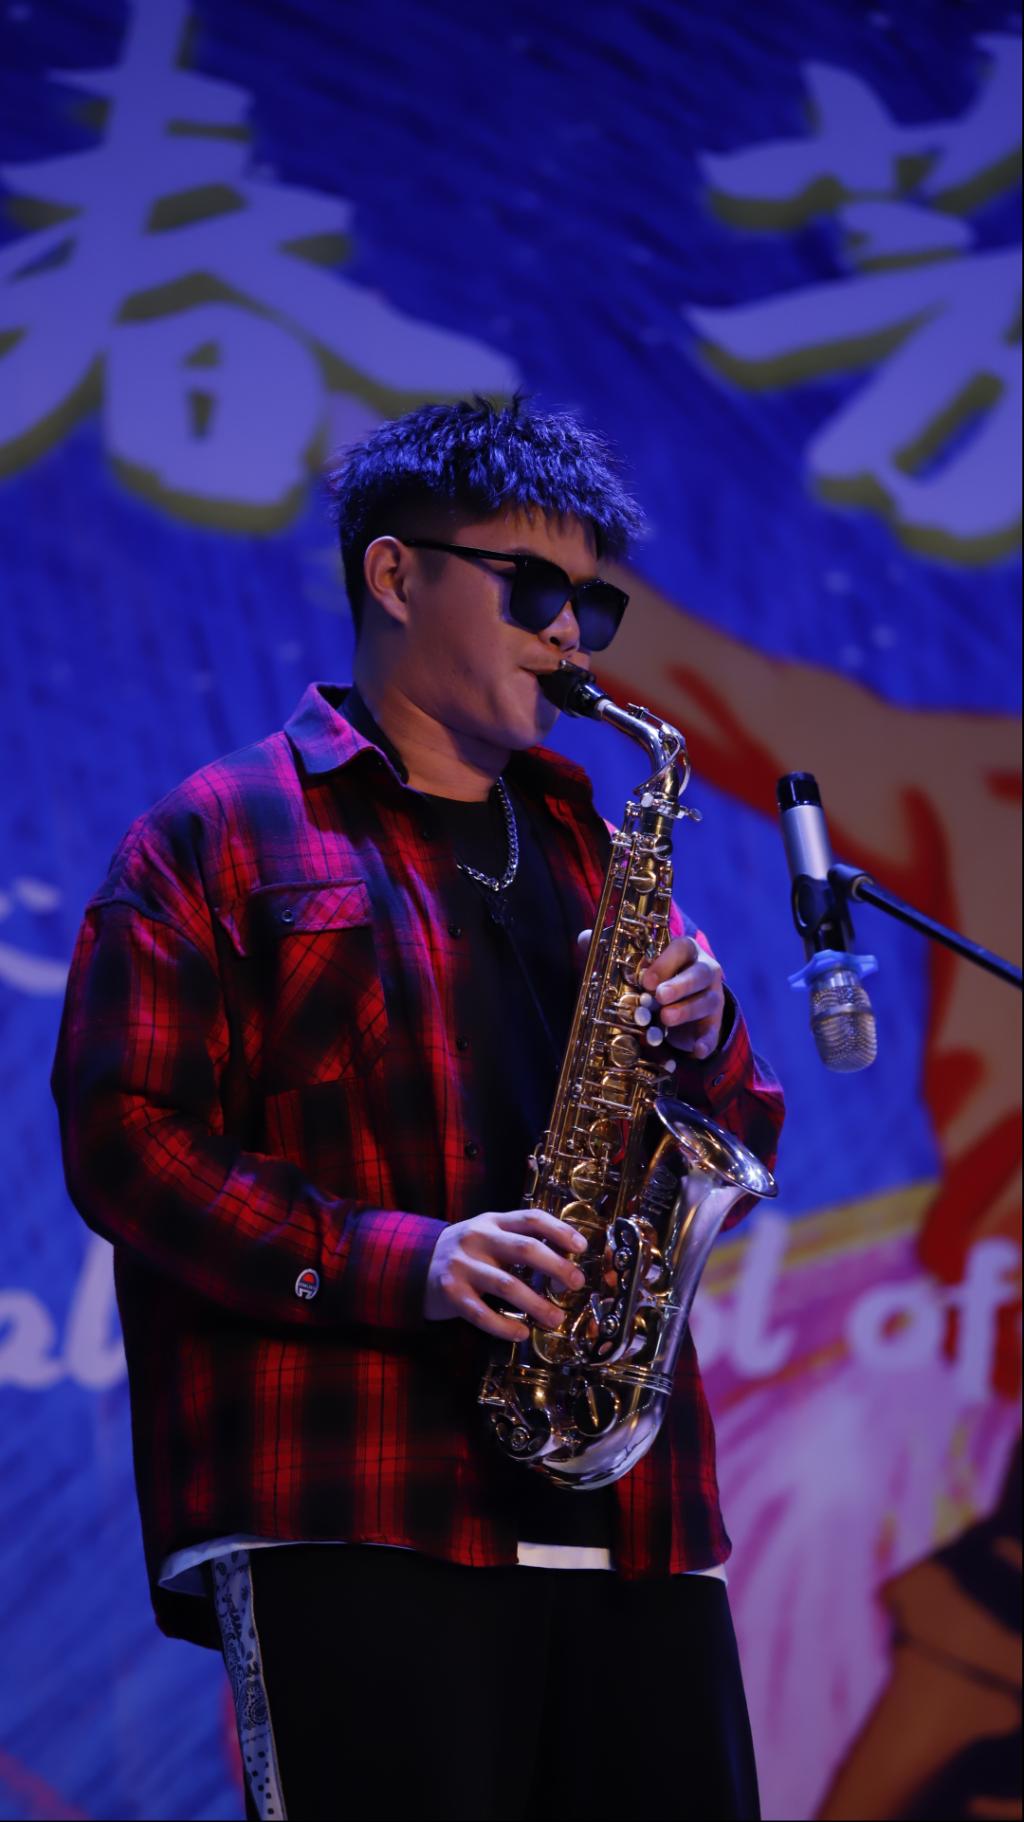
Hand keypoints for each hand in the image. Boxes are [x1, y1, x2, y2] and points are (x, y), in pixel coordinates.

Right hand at [424, 1209, 586, 1338]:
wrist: (414, 1264)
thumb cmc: (467, 1253)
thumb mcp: (489, 1235)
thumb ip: (519, 1241)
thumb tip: (567, 1260)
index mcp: (493, 1221)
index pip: (531, 1218)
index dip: (560, 1230)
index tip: (582, 1247)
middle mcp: (478, 1238)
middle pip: (525, 1248)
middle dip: (556, 1267)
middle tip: (576, 1284)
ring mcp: (463, 1265)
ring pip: (507, 1284)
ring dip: (536, 1304)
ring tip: (555, 1318)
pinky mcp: (450, 1292)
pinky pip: (481, 1313)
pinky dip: (504, 1326)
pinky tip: (521, 1332)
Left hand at [577, 929, 725, 1059]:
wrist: (682, 1004)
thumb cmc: (656, 980)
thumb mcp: (636, 966)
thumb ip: (612, 952)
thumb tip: (583, 937)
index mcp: (686, 953)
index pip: (683, 948)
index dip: (665, 962)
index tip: (646, 979)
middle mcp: (704, 972)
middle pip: (700, 974)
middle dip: (680, 985)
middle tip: (659, 997)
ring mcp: (712, 998)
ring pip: (707, 1002)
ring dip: (687, 1010)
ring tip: (666, 1019)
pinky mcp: (713, 1024)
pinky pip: (713, 1033)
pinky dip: (706, 1042)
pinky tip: (696, 1050)